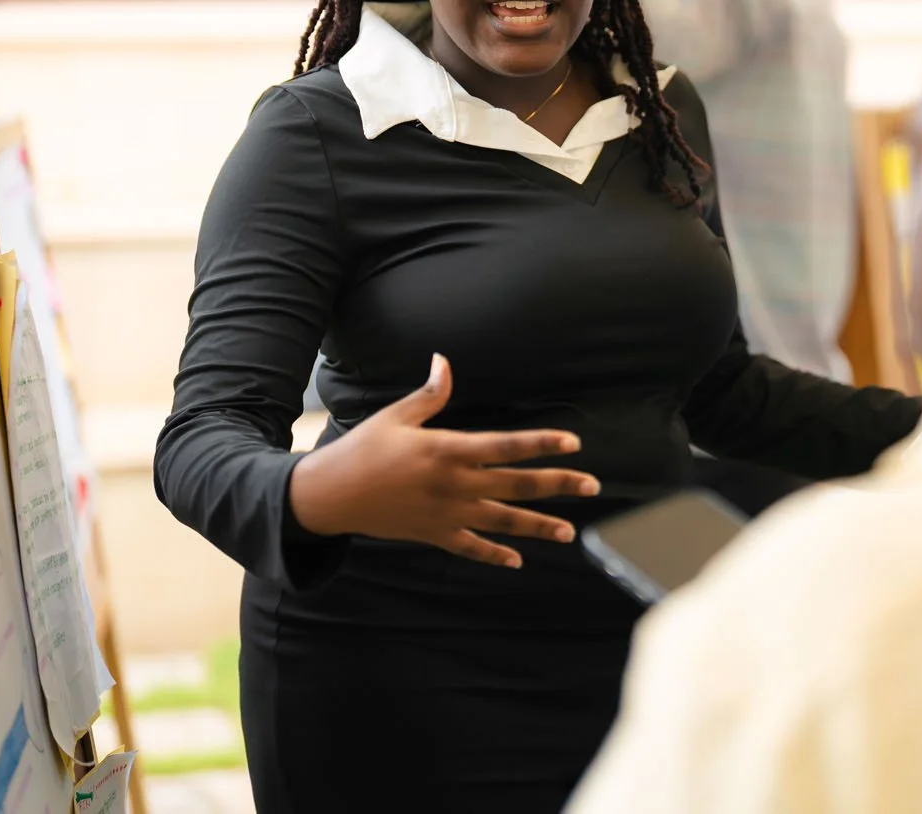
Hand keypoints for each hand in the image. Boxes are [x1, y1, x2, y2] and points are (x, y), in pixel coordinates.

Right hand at [288, 353, 600, 568]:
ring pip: (502, 521)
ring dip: (537, 526)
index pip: (506, 446)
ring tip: (569, 532)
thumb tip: (443, 361)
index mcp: (447, 449)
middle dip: (557, 485)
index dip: (541, 444)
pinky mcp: (432, 534)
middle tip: (592, 487)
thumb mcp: (396, 417)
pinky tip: (517, 560)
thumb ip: (429, 395)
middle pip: (516, 485)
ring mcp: (445, 513)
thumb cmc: (363, 450)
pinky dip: (493, 554)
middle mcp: (453, 484)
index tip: (573, 443)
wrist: (328, 496)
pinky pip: (470, 546)